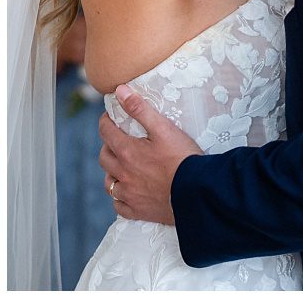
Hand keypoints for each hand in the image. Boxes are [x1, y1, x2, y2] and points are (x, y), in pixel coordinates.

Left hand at [96, 86, 198, 224]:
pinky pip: (119, 206)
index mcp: (126, 151)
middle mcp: (123, 174)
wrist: (197, 193)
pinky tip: (128, 193)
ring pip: (109, 183)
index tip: (111, 117)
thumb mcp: (163, 128)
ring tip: (121, 167)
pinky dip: (120, 198)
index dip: (106, 121)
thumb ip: (140, 109)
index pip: (105, 131)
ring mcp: (129, 195)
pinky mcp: (138, 212)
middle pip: (104, 157)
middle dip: (108, 146)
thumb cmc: (183, 159)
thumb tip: (120, 91)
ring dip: (112, 173)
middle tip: (118, 140)